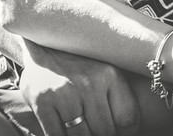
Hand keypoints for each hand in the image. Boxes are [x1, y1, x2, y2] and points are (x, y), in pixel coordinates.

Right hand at [20, 44, 140, 135]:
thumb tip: (129, 129)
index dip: (125, 132)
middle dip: (102, 135)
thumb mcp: (105, 71)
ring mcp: (64, 93)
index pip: (127, 119)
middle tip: (96, 128)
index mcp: (109, 74)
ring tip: (82, 127)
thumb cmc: (80, 64)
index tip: (119, 131)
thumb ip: (119, 96)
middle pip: (105, 131)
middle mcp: (88, 83)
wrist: (42, 45)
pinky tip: (65, 130)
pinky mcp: (42, 103)